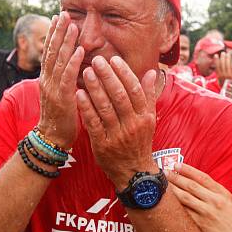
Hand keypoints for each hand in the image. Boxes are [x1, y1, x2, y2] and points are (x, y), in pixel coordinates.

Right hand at [38, 13, 83, 149]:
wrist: (52, 139)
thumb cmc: (61, 118)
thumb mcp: (62, 94)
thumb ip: (65, 79)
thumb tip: (73, 66)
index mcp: (47, 78)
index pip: (50, 51)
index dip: (54, 34)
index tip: (58, 17)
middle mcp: (47, 80)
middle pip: (51, 50)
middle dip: (58, 31)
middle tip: (64, 13)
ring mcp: (52, 88)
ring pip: (58, 60)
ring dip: (66, 41)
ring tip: (72, 25)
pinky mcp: (61, 98)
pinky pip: (67, 77)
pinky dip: (73, 62)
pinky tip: (79, 51)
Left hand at [75, 55, 157, 188]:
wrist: (134, 172)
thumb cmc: (140, 142)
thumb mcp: (149, 120)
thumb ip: (149, 96)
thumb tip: (152, 72)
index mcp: (145, 117)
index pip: (135, 90)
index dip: (124, 73)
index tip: (113, 59)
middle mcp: (132, 125)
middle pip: (119, 96)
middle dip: (107, 76)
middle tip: (97, 60)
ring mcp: (117, 135)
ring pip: (105, 108)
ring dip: (95, 88)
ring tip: (86, 72)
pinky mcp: (103, 145)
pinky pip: (93, 123)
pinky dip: (86, 108)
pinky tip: (79, 94)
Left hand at [166, 163, 231, 231]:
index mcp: (225, 195)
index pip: (204, 178)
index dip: (189, 170)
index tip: (178, 165)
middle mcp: (216, 201)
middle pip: (192, 185)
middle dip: (177, 177)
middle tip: (166, 171)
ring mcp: (208, 212)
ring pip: (186, 197)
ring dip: (174, 189)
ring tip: (164, 183)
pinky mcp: (202, 224)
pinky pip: (186, 211)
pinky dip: (176, 205)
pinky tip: (168, 201)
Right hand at [215, 51, 231, 85]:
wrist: (231, 94)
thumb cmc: (226, 88)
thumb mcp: (220, 82)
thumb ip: (219, 76)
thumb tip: (217, 70)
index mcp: (219, 76)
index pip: (217, 66)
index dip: (216, 60)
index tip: (216, 55)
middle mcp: (223, 75)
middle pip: (222, 64)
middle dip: (222, 58)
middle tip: (223, 53)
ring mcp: (228, 76)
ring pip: (227, 65)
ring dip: (228, 59)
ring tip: (228, 54)